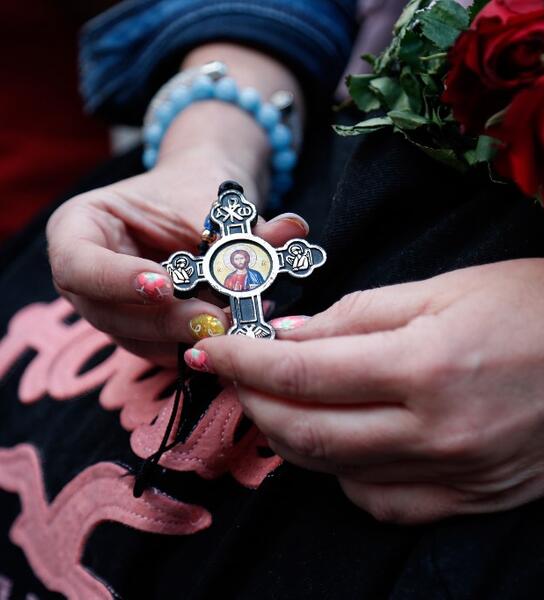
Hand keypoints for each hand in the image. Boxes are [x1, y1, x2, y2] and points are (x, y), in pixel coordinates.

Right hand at [47, 152, 307, 363]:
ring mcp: (110, 309)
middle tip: (216, 321)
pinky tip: (237, 335)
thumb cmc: (191, 190)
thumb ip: (241, 224)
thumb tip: (292, 230)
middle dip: (167, 321)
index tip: (165, 285)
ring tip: (236, 327)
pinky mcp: (141, 333)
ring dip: (187, 339)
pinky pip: (164, 350)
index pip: (79, 264)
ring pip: (139, 340)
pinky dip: (200, 346)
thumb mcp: (210, 199)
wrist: (198, 201)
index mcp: (80, 228)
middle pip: (110, 313)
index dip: (117, 280)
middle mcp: (85, 276)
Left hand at [189, 259, 543, 522]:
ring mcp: (461, 476)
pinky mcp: (481, 500)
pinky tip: (355, 444)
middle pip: (307, 435)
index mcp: (428, 365)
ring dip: (298, 439)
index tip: (214, 350)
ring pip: (340, 474)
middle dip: (257, 404)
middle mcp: (438, 433)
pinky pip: (389, 503)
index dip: (244, 362)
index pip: (300, 374)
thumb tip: (296, 336)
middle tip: (243, 376)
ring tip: (290, 404)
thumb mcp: (453, 285)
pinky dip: (352, 477)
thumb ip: (365, 314)